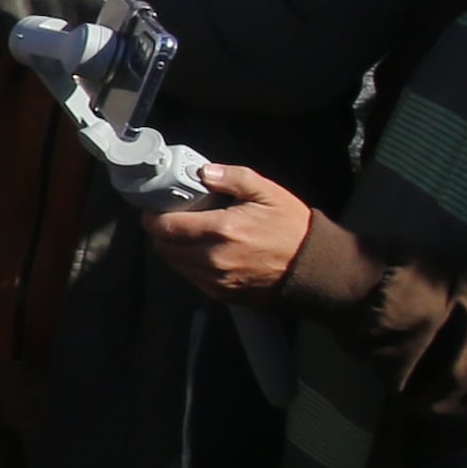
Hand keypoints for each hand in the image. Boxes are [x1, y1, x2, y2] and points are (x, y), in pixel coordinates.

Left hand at [141, 162, 313, 298]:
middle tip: (171, 221)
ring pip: (176, 265)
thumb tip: (202, 172)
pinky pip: (192, 280)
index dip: (153, 218)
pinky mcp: (223, 294)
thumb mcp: (267, 192)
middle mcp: (213, 258)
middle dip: (162, 234)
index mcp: (221, 229)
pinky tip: (202, 254)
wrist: (313, 267)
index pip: (166, 227)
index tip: (154, 210)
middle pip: (165, 248)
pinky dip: (189, 266)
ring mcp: (217, 280)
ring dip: (174, 251)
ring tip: (185, 237)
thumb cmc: (291, 226)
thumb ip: (232, 177)